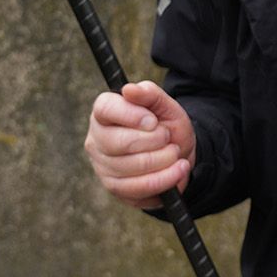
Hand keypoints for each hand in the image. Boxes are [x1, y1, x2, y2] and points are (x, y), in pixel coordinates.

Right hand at [85, 80, 195, 209]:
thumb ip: (151, 94)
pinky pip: (138, 187)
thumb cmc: (167, 127)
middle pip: (119, 142)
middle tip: (167, 137)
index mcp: (105, 113)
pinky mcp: (115, 187)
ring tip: (175, 152)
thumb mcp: (166, 107)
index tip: (153, 121)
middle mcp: (97, 139)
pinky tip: (178, 169)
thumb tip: (129, 89)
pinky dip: (164, 179)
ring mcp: (102, 166)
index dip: (130, 115)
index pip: (104, 109)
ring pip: (131, 167)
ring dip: (164, 159)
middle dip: (154, 140)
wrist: (179, 156)